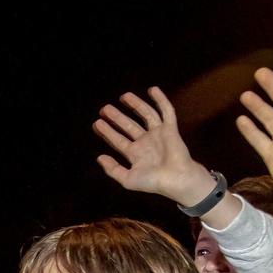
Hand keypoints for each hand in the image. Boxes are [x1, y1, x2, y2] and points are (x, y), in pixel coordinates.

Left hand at [93, 87, 217, 205]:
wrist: (176, 180)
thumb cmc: (153, 182)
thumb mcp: (128, 179)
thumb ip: (113, 169)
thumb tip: (99, 157)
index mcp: (135, 154)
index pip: (118, 140)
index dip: (107, 131)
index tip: (96, 123)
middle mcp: (146, 142)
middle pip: (129, 125)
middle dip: (117, 117)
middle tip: (104, 108)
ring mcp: (158, 134)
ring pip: (145, 115)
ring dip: (135, 104)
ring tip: (124, 96)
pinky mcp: (170, 129)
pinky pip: (166, 111)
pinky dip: (160, 100)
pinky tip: (152, 89)